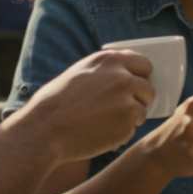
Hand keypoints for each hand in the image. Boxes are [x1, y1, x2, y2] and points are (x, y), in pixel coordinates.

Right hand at [17, 49, 155, 164]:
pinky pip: (132, 129)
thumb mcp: (81, 72)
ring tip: (102, 121)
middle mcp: (123, 78)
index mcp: (110, 61)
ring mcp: (127, 101)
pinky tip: (99, 132)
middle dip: (137, 99)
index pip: (144, 64)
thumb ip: (107, 70)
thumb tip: (129, 72)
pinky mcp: (127, 125)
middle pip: (148, 88)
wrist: (44, 130)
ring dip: (129, 117)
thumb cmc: (57, 103)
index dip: (140, 77)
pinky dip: (121, 133)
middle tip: (117, 108)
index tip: (134, 85)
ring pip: (142, 110)